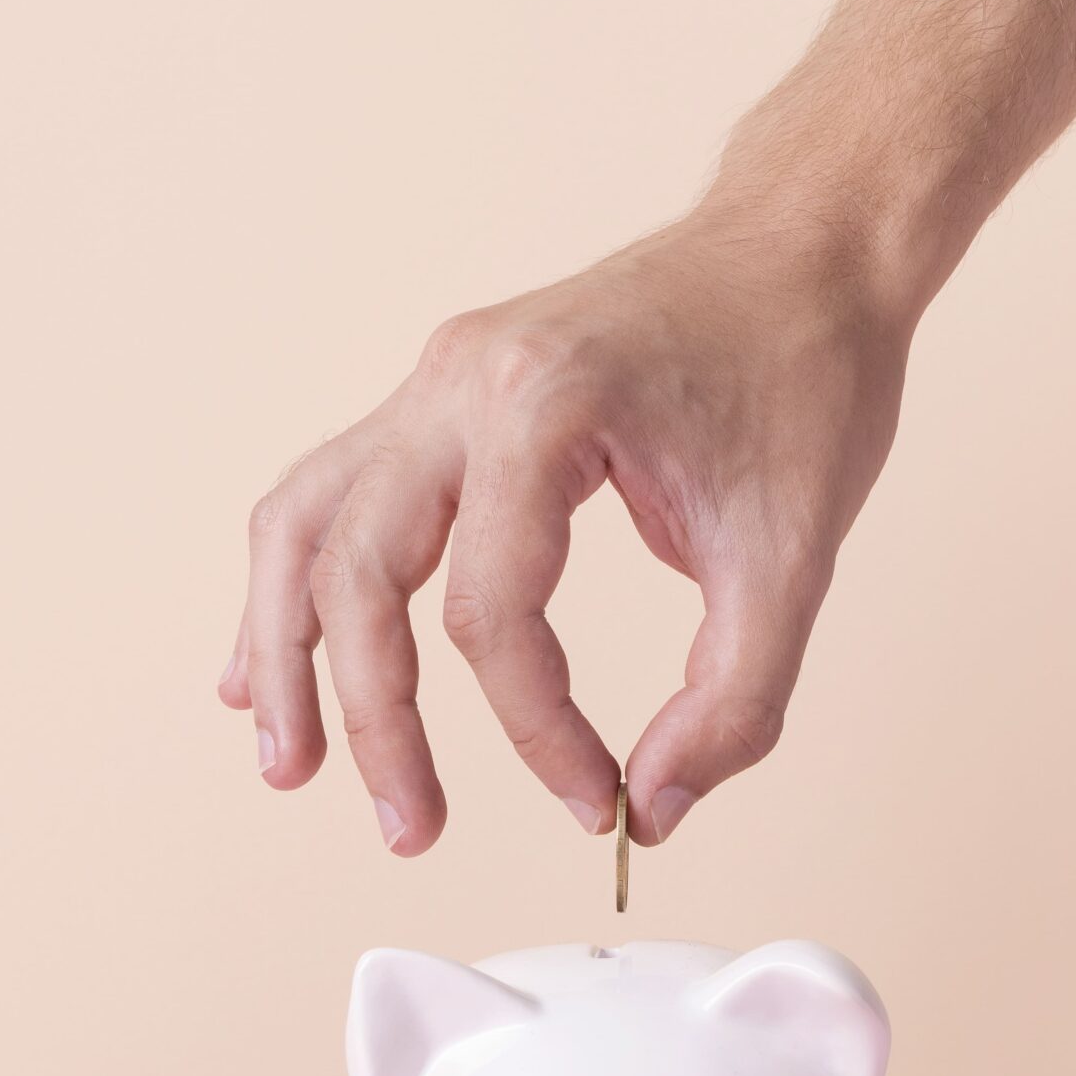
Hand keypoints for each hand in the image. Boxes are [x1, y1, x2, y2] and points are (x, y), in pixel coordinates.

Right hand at [221, 212, 910, 852]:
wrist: (803, 245)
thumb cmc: (805, 373)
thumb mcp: (795, 556)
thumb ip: (734, 701)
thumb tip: (653, 809)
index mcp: (546, 406)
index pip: (491, 612)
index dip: (537, 731)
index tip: (597, 797)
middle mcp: (461, 382)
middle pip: (358, 573)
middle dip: (375, 719)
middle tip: (413, 830)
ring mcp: (435, 380)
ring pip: (304, 524)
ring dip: (286, 651)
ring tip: (288, 765)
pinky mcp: (438, 394)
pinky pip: (330, 493)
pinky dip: (297, 582)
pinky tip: (271, 665)